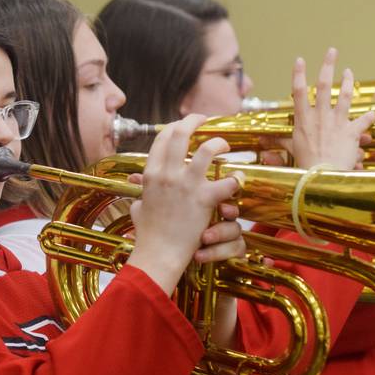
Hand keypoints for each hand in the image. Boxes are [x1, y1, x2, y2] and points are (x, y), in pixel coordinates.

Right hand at [127, 114, 242, 294]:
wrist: (159, 254)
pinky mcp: (204, 198)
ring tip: (224, 145)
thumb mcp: (138, 210)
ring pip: (207, 149)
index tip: (185, 124)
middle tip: (204, 120)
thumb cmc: (148, 236)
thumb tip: (137, 194)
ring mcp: (186, 185)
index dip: (175, 126)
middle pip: (181, 133)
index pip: (162, 138)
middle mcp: (167, 174)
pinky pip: (227, 181)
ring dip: (218, 142)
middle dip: (194, 121)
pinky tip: (237, 180)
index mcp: (151, 174)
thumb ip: (140, 197)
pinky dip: (235, 179)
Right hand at [272, 49, 374, 169]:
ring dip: (348, 81)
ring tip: (349, 71)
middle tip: (332, 51)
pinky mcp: (351, 133)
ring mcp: (336, 123)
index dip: (299, 73)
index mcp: (303, 120)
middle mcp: (319, 117)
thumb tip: (264, 141)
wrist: (320, 178)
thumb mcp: (290, 151)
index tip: (300, 59)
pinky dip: (371, 116)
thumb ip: (281, 142)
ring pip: (345, 96)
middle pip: (324, 85)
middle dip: (328, 65)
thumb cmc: (304, 166)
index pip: (299, 91)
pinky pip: (364, 121)